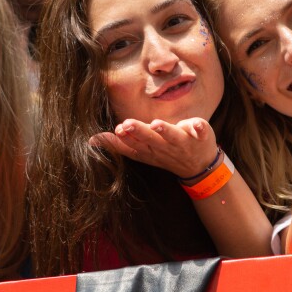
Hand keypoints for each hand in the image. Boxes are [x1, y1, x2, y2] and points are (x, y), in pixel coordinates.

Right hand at [90, 118, 217, 179]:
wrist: (200, 167)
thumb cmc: (165, 153)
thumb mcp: (141, 152)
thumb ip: (118, 144)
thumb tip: (91, 140)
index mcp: (150, 150)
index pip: (135, 146)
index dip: (126, 139)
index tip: (117, 130)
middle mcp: (164, 147)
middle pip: (151, 140)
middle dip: (139, 132)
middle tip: (127, 124)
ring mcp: (183, 143)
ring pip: (173, 136)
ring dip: (165, 131)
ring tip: (156, 124)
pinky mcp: (200, 136)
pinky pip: (200, 132)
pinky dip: (198, 128)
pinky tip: (197, 125)